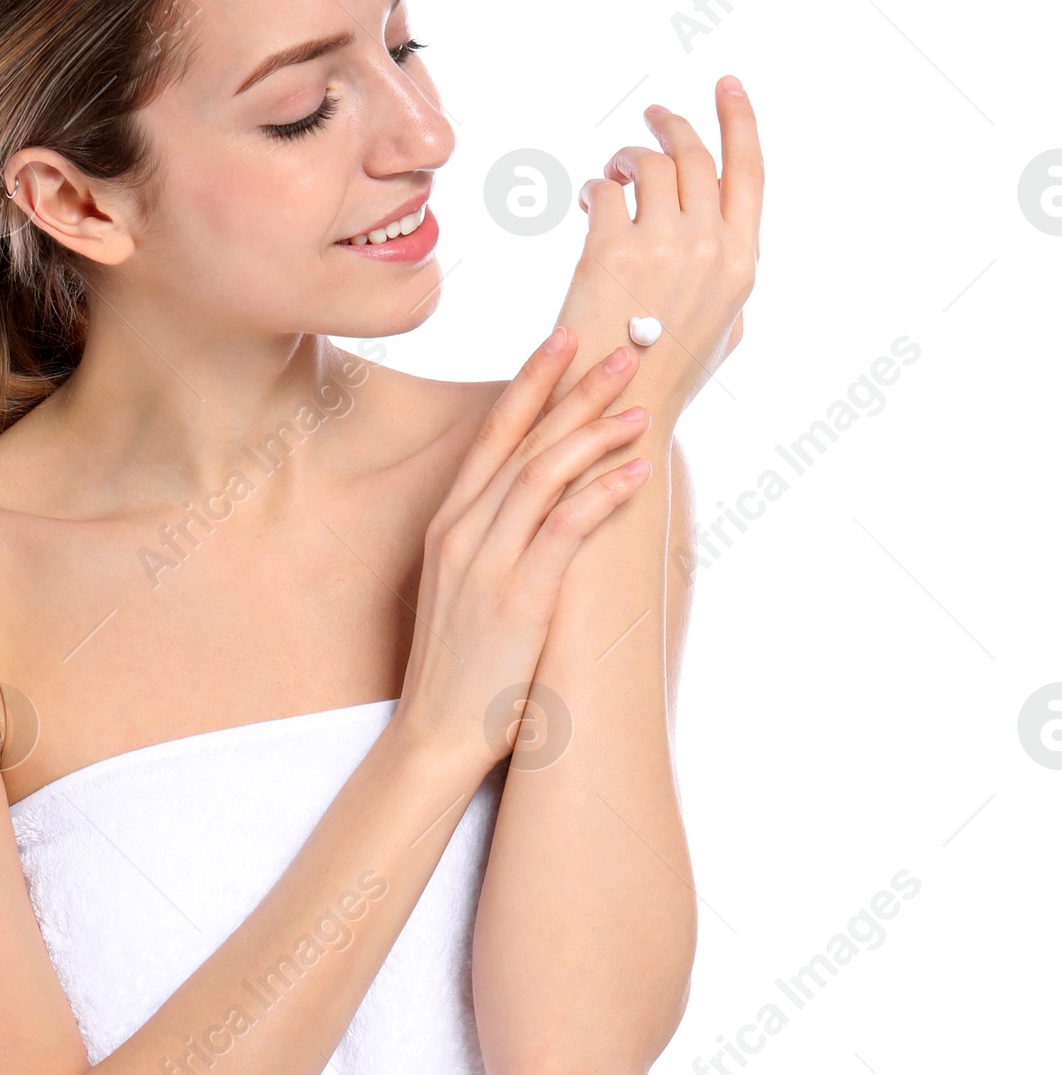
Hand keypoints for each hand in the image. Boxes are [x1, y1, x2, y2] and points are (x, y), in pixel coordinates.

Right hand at [394, 330, 652, 772]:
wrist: (435, 732)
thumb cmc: (461, 665)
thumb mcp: (465, 587)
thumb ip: (495, 540)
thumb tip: (546, 507)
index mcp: (448, 525)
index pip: (492, 436)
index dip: (529, 384)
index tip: (562, 341)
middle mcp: (462, 533)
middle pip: (522, 442)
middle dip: (572, 391)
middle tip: (619, 351)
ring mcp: (486, 563)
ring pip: (544, 475)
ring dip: (595, 434)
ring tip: (639, 407)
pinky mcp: (517, 598)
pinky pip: (565, 530)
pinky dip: (602, 494)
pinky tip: (634, 473)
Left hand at [548, 75, 762, 421]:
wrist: (620, 409)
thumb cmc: (668, 376)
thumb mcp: (724, 331)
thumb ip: (730, 279)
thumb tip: (729, 242)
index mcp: (742, 265)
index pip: (749, 172)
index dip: (739, 121)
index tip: (727, 85)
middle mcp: (710, 248)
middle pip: (694, 156)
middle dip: (670, 126)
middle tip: (651, 117)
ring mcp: (663, 247)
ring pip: (648, 165)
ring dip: (627, 158)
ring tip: (613, 175)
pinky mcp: (611, 251)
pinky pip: (605, 192)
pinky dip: (596, 190)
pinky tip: (589, 204)